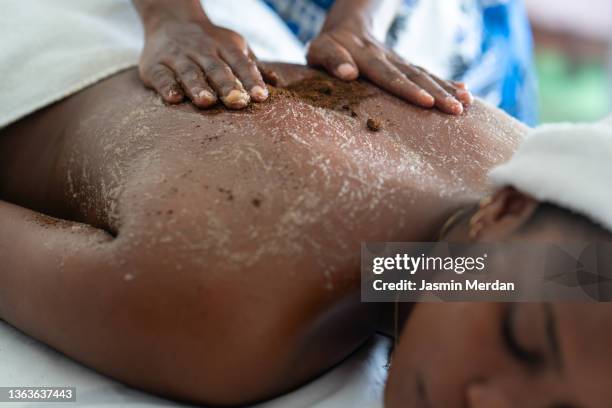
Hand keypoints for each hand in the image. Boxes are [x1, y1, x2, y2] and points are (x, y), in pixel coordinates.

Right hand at [139, 19, 273, 108]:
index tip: (260, 97)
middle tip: (238, 102)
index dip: (251, 79)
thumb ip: (252, 66)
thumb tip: (277, 82)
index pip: (240, 62)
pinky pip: (161, 76)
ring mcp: (177, 57)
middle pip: (216, 69)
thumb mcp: (233, 47)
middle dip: (227, 86)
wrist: (169, 19)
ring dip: (198, 87)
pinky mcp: (154, 66)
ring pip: (189, 72)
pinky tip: (174, 99)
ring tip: (207, 102)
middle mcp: (201, 50)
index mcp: (224, 46)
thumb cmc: (210, 43)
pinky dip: (167, 87)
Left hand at [307, 26, 472, 114]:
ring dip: (447, 90)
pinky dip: (447, 83)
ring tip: (466, 104)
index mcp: (366, 57)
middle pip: (414, 76)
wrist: (347, 26)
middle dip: (437, 93)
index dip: (407, 89)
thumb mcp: (320, 50)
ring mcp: (399, 61)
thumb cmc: (328, 46)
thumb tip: (348, 73)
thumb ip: (331, 59)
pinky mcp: (406, 65)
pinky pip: (428, 74)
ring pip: (425, 75)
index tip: (425, 101)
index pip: (389, 75)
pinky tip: (465, 92)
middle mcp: (387, 58)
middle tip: (456, 109)